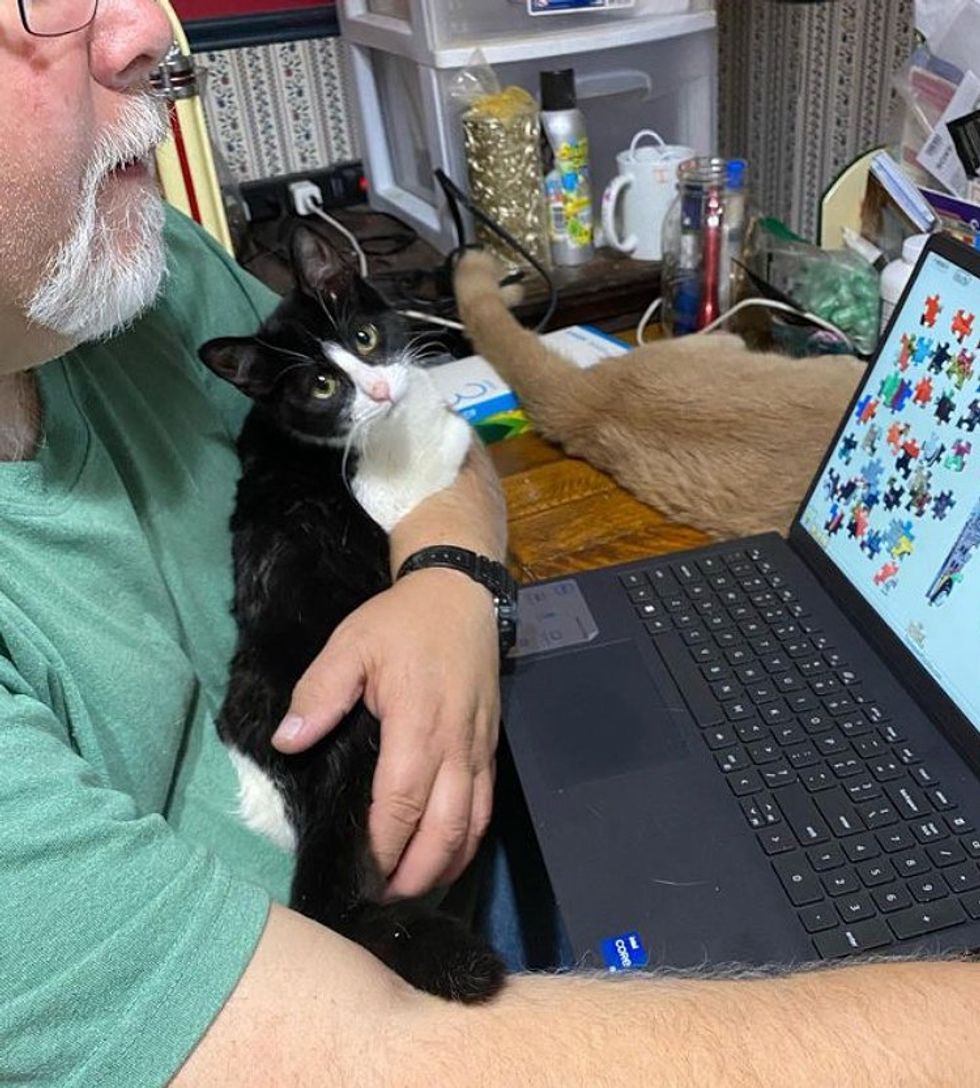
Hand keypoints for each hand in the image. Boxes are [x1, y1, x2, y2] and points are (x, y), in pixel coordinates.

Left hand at [272, 568, 500, 898]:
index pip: (401, 804)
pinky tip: (447, 858)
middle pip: (443, 829)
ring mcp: (478, 749)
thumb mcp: (351, 644)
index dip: (382, 848)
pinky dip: (469, 842)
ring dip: (444, 866)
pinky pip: (486, 807)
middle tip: (382, 900)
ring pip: (471, 826)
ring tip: (412, 890)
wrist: (461, 595)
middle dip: (415, 873)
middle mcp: (454, 745)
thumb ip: (319, 694)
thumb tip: (287, 742)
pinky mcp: (491, 748)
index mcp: (416, 723)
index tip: (358, 876)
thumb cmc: (401, 622)